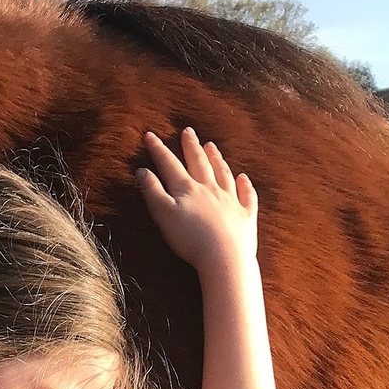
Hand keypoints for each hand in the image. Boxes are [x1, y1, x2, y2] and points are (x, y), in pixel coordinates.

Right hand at [136, 128, 258, 276]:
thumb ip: (152, 191)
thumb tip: (142, 171)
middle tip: (188, 131)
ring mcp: (230, 200)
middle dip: (191, 146)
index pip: (170, 164)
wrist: (224, 257)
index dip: (159, 149)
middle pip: (199, 162)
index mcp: (187, 188)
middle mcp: (210, 189)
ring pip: (223, 173)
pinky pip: (246, 195)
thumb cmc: (189, 238)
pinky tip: (243, 178)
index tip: (150, 135)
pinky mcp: (246, 216)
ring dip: (217, 159)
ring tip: (212, 146)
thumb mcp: (163, 214)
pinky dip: (244, 185)